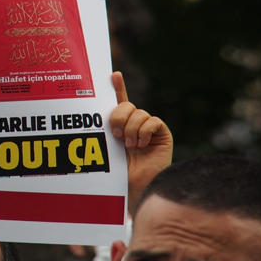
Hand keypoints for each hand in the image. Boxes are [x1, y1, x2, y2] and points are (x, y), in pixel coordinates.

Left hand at [109, 71, 172, 210]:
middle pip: (127, 105)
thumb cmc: (119, 170)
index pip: (120, 102)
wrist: (135, 185)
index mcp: (122, 124)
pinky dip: (145, 131)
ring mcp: (149, 127)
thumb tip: (98, 116)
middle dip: (119, 117)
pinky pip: (152, 121)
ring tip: (130, 145)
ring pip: (139, 113)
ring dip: (132, 129)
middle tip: (116, 135)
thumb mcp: (108, 147)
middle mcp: (135, 123)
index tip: (114, 74)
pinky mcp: (161, 133)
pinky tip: (142, 143)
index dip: (118, 87)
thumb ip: (108, 130)